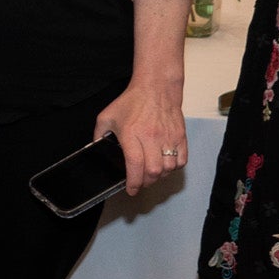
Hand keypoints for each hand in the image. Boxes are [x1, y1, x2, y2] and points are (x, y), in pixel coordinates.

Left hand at [94, 78, 188, 194]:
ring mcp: (168, 137)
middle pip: (153, 171)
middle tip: (140, 183)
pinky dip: (174, 167)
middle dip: (146, 183)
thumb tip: (96, 149)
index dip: (133, 182)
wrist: (156, 87)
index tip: (131, 190)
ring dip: (160, 176)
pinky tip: (165, 165)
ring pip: (169, 168)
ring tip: (151, 173)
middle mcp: (152, 137)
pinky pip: (181, 160)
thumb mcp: (106, 117)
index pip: (135, 164)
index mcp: (132, 134)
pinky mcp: (180, 136)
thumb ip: (99, 135)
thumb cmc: (132, 102)